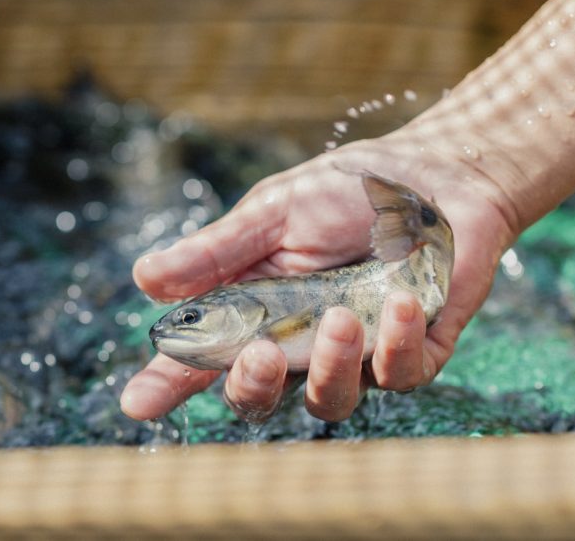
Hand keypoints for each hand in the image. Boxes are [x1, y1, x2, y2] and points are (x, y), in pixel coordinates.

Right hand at [119, 132, 513, 423]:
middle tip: (258, 354)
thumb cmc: (349, 190)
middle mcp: (303, 342)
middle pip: (263, 396)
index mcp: (258, 309)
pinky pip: (402, 374)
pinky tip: (398, 301)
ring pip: (331, 400)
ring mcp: (360, 353)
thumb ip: (219, 251)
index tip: (136, 403)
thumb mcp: (276, 211)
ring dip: (331, 366)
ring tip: (340, 318)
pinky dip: (397, 344)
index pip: (205, 357)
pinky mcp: (418, 351)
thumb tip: (143, 279)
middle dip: (253, 387)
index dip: (169, 383)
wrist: (438, 171)